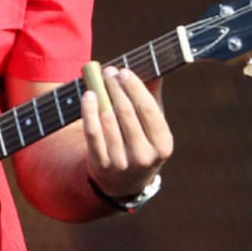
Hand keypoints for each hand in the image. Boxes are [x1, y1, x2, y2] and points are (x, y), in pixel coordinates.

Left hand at [80, 66, 173, 198]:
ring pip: (108, 121)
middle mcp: (145, 156)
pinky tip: (88, 96)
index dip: (134, 88)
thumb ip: (153, 98)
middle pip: (127, 113)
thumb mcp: (154, 127)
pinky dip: (89, 111)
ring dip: (101, 96)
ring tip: (97, 81)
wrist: (124, 183)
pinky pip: (92, 133)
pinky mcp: (102, 164)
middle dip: (116, 88)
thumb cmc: (142, 143)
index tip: (124, 72)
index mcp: (163, 144)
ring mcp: (122, 163)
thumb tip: (156, 68)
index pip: (148, 109)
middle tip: (108, 71)